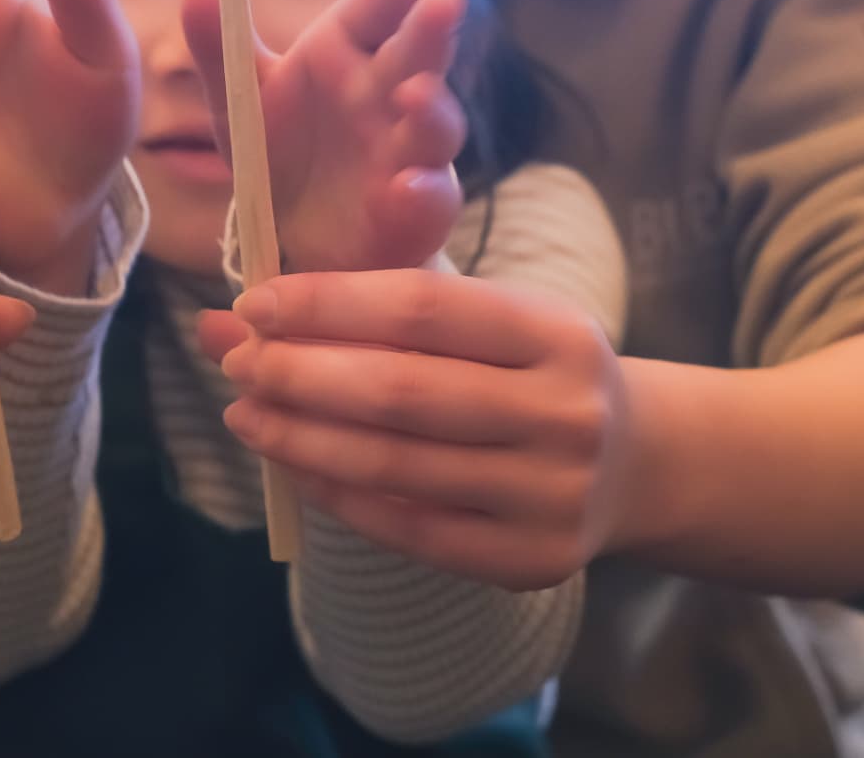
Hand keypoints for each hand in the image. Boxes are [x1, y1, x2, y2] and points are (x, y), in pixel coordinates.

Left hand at [180, 0, 466, 273]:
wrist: (299, 239)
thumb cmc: (282, 153)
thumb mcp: (241, 100)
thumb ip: (219, 44)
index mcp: (346, 56)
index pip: (377, 6)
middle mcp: (387, 96)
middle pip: (417, 57)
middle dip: (432, 31)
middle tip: (445, 0)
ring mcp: (409, 152)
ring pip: (434, 125)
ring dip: (432, 109)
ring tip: (414, 95)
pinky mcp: (416, 209)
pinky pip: (428, 199)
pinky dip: (423, 192)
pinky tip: (408, 187)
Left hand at [196, 271, 631, 590]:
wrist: (634, 464)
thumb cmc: (533, 372)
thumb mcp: (489, 317)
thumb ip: (375, 306)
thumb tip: (229, 318)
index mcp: (556, 331)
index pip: (422, 307)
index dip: (328, 304)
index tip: (253, 304)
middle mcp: (563, 413)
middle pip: (401, 392)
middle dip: (299, 374)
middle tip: (236, 362)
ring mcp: (550, 495)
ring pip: (394, 467)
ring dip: (301, 438)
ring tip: (246, 415)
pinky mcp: (530, 560)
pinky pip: (409, 528)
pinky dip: (339, 494)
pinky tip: (296, 466)